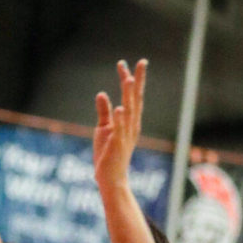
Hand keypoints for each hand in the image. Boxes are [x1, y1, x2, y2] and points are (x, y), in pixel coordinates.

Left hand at [93, 59, 146, 191]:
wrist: (110, 178)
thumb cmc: (108, 154)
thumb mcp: (104, 129)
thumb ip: (104, 112)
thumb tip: (102, 93)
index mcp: (130, 120)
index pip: (131, 96)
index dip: (130, 79)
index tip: (124, 63)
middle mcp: (131, 125)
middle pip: (135, 100)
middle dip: (137, 81)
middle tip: (140, 63)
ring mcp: (125, 135)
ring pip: (129, 112)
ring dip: (129, 97)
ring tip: (129, 80)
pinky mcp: (117, 145)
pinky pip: (119, 130)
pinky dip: (120, 119)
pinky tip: (119, 108)